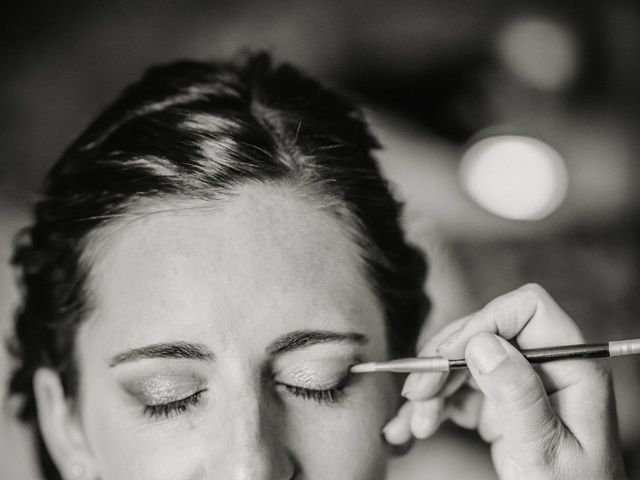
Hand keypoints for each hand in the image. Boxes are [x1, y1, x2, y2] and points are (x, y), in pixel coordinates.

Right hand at [383, 284, 626, 479]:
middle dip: (443, 361)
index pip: (527, 309)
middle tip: (415, 394)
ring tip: (413, 425)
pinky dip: (430, 407)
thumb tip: (483, 344)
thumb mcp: (545, 451)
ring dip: (430, 389)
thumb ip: (518, 396)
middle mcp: (544, 365)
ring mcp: (519, 382)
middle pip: (484, 332)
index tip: (448, 357)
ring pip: (462, 360)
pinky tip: (410, 428)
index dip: (484, 322)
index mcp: (572, 366)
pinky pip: (455, 390)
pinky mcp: (497, 402)